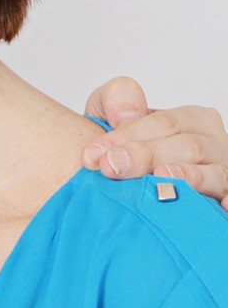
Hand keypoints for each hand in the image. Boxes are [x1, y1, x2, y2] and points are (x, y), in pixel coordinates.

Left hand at [82, 77, 227, 210]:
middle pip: (186, 147)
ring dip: (186, 177)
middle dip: (145, 156)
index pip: (162, 124)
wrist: (128, 173)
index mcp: (191, 119)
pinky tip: (222, 205)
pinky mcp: (226, 194)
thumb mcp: (112, 112)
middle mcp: (213, 144)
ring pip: (211, 173)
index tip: (93, 154)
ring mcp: (223, 172)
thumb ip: (117, 101)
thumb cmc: (124, 143)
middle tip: (111, 167)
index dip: (127, 136)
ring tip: (159, 177)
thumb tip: (126, 117)